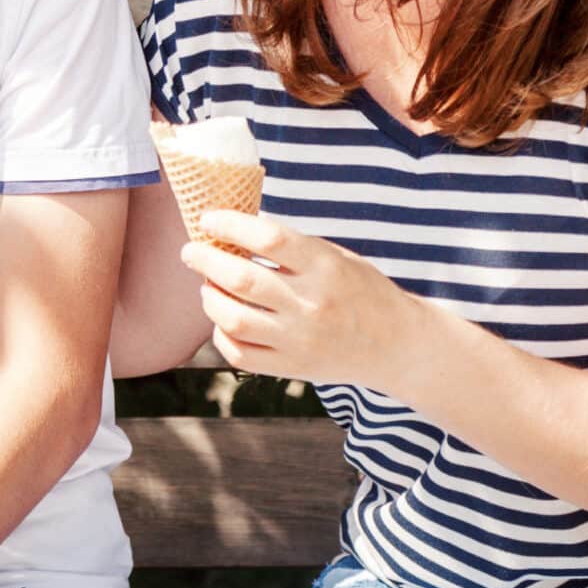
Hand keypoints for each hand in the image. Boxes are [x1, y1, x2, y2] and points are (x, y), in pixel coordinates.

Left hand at [182, 209, 421, 392]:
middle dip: (205, 260)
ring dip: (209, 297)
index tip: (208, 219)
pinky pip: (240, 353)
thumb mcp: (335, 256)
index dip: (230, 224)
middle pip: (242, 279)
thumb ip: (292, 247)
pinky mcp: (293, 368)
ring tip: (207, 285)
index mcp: (325, 266)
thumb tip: (234, 230)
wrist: (397, 344)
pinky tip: (222, 320)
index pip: (267, 239)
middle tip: (190, 251)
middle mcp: (312, 303)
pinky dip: (221, 334)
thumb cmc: (361, 290)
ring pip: (233, 319)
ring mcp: (300, 340)